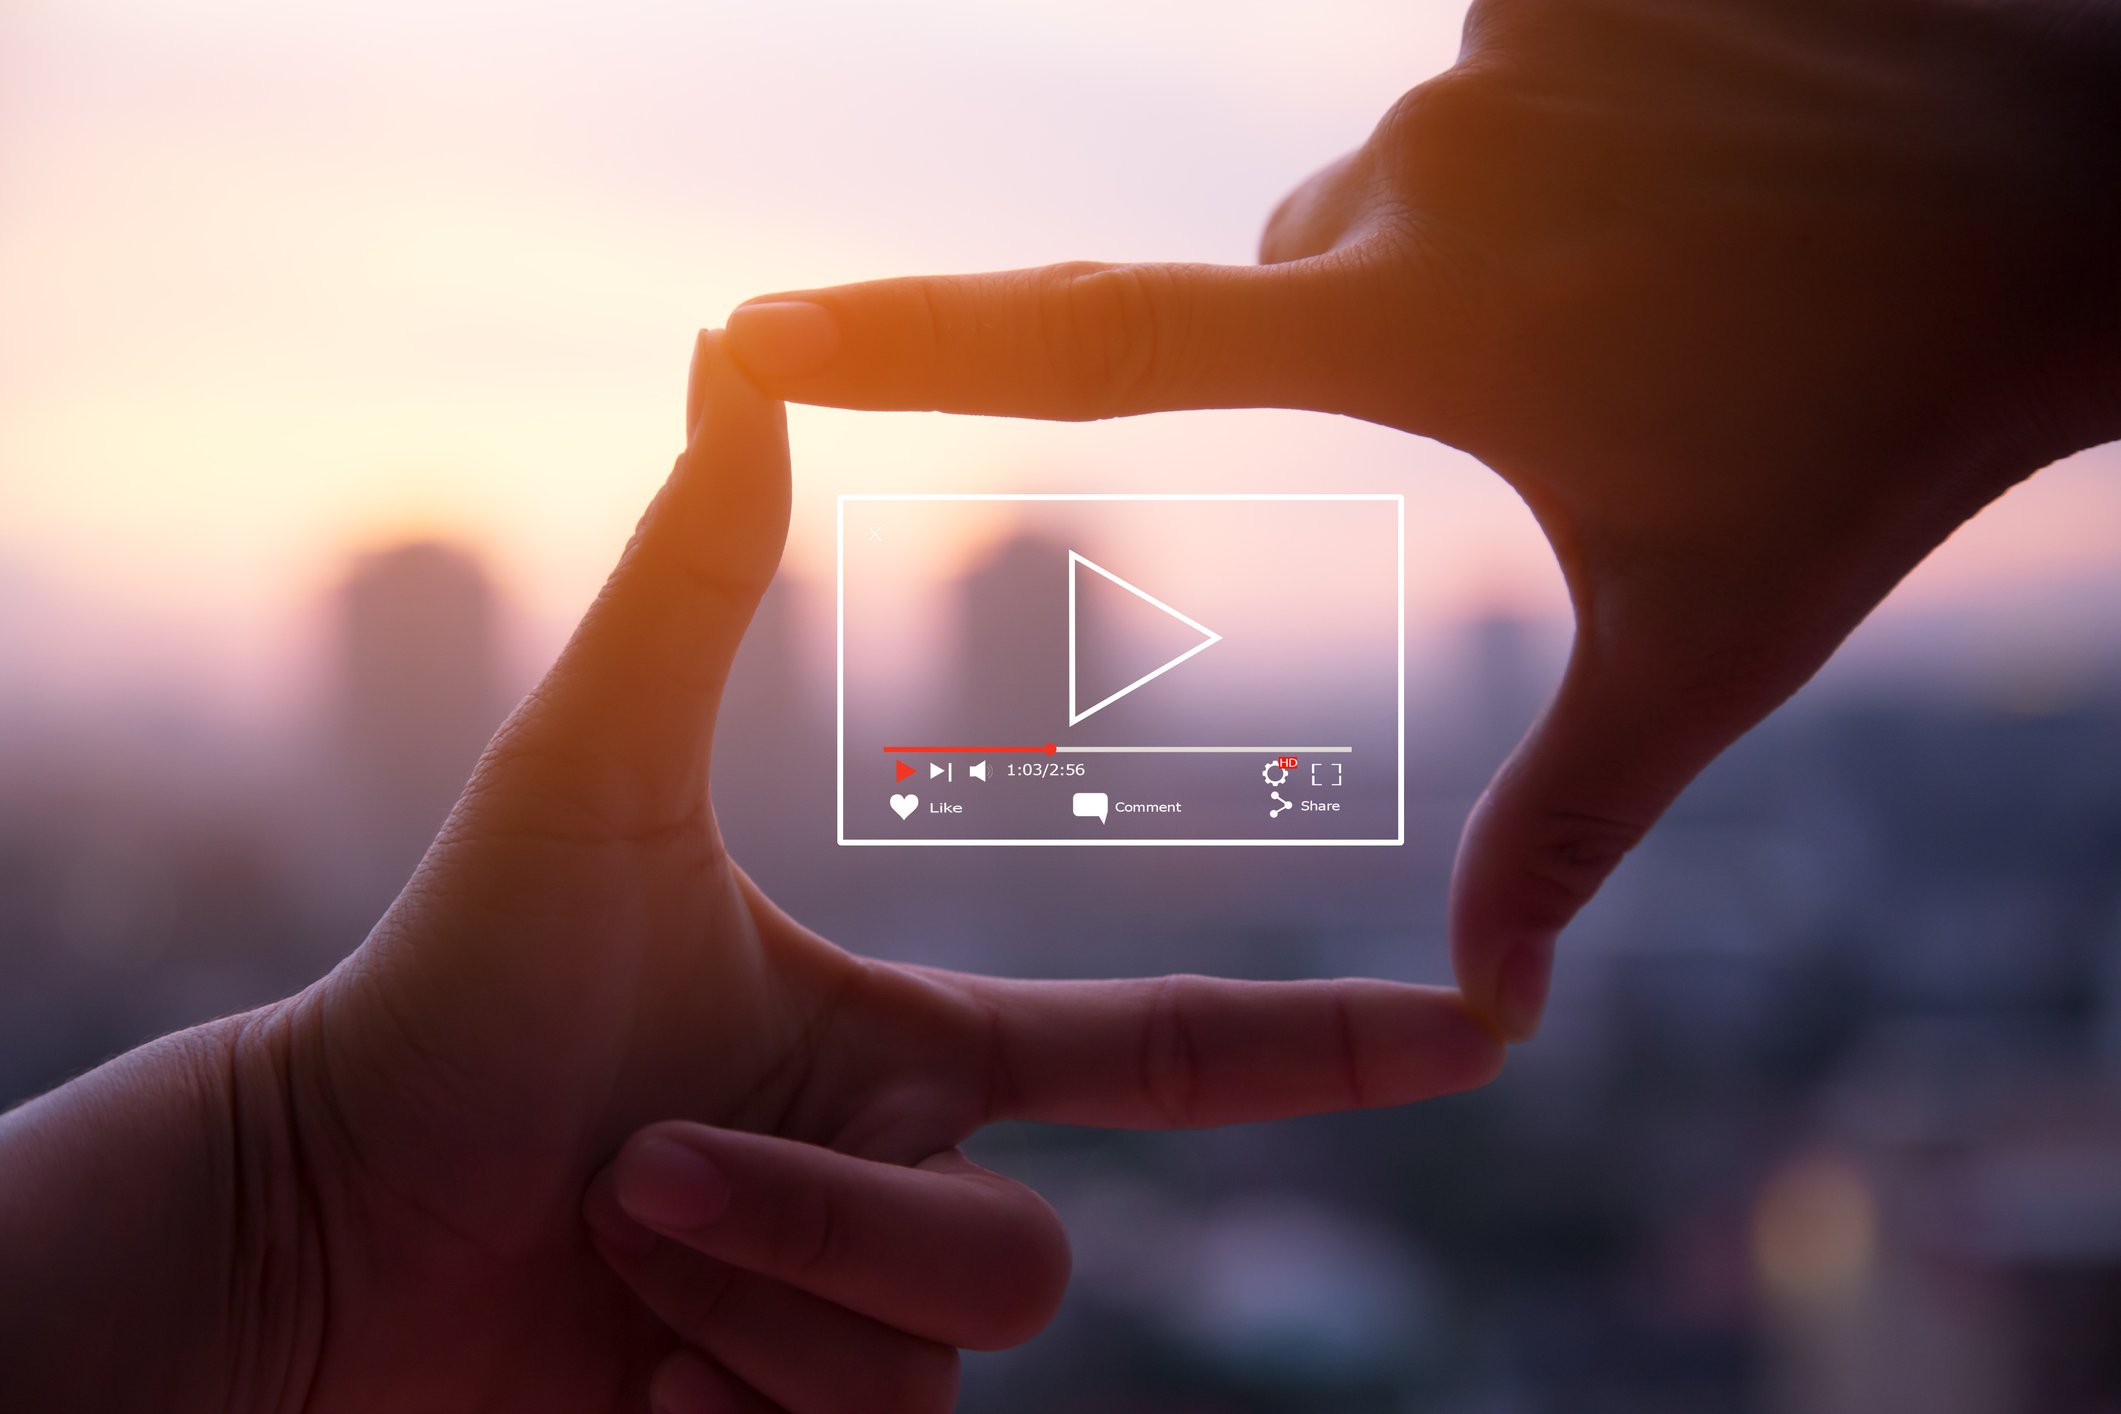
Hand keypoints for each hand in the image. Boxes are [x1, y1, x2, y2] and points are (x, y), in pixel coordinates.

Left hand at [0, 335, 1503, 1413]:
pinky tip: (607, 1375)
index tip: (1487, 1019)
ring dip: (731, 1299)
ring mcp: (851, 1348)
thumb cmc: (446, 997)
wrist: (313, 1224)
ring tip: (598, 1249)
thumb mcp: (591, 782)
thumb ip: (693, 580)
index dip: (1333, 1046)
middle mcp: (908, 1204)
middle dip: (810, 1221)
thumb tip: (742, 355)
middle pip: (1012, 1274)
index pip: (1164, 1054)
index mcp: (913, 1062)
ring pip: (919, 1381)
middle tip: (629, 1172)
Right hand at [714, 0, 2120, 1039]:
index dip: (910, 344)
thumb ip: (1568, 823)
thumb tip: (1500, 1009)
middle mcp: (1416, 173)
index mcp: (1412, 335)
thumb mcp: (1707, 642)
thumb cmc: (1880, 429)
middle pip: (1304, 262)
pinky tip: (1705, 149)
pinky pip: (1483, 65)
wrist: (2069, 194)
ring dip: (1496, 227)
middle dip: (1403, 322)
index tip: (756, 329)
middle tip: (1594, 350)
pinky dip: (1555, 121)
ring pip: (1404, 169)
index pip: (1097, 342)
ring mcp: (1496, 47)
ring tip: (1676, 258)